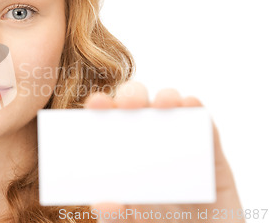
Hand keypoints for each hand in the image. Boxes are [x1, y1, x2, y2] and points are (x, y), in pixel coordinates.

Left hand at [85, 80, 243, 222]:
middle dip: (132, 97)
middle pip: (137, 109)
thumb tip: (102, 204)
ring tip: (162, 103)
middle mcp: (148, 144)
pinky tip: (190, 106)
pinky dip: (199, 113)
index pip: (106, 124)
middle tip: (129, 102)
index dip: (101, 108)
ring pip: (172, 111)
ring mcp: (180, 146)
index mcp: (122, 155)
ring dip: (167, 98)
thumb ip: (116, 216)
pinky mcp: (212, 156)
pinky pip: (207, 129)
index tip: (96, 103)